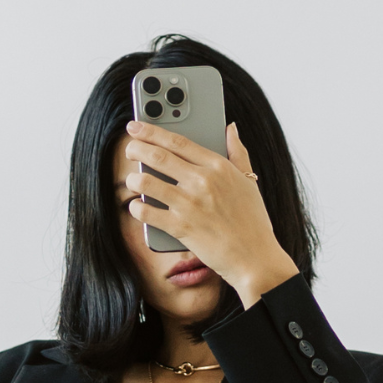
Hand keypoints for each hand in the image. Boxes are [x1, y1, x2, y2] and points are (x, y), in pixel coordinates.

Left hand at [124, 120, 299, 306]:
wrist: (254, 257)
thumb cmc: (253, 221)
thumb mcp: (249, 181)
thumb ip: (238, 152)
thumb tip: (231, 128)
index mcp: (218, 166)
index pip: (178, 141)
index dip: (152, 131)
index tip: (136, 126)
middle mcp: (202, 181)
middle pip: (158, 157)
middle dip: (136, 149)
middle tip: (129, 148)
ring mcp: (189, 204)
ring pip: (147, 182)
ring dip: (133, 179)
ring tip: (132, 179)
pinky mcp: (180, 227)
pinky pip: (147, 213)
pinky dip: (137, 208)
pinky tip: (137, 206)